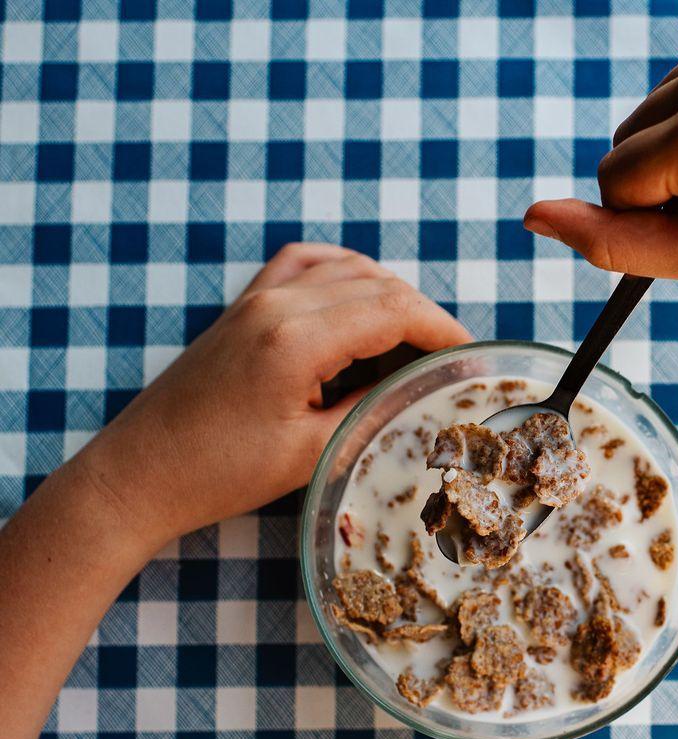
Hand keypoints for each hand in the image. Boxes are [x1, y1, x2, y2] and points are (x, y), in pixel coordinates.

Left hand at [77, 243, 470, 554]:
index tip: (473, 358)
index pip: (394, 310)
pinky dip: (345, 274)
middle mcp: (276, 301)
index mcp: (296, 338)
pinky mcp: (242, 306)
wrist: (141, 473)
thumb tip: (419, 389)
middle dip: (425, 317)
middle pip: (378, 284)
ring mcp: (255, 297)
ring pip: (347, 269)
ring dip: (390, 297)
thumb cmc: (220, 473)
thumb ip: (372, 410)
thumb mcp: (313, 452)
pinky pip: (305, 263)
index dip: (444, 330)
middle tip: (450, 361)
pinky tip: (361, 299)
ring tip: (413, 343)